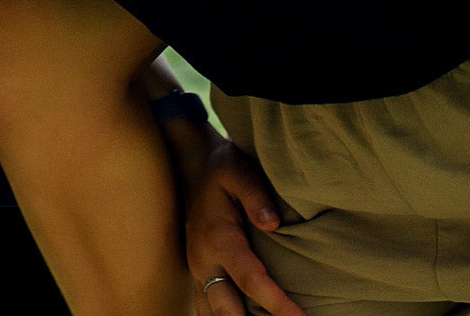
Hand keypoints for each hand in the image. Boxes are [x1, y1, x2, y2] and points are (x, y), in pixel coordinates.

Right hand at [184, 138, 305, 315]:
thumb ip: (255, 193)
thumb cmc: (223, 170)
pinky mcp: (198, 276)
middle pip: (227, 309)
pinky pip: (207, 308)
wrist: (193, 168)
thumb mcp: (237, 169)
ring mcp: (197, 271)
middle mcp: (203, 261)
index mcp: (217, 238)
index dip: (276, 303)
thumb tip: (272, 223)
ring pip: (212, 314)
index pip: (249, 280)